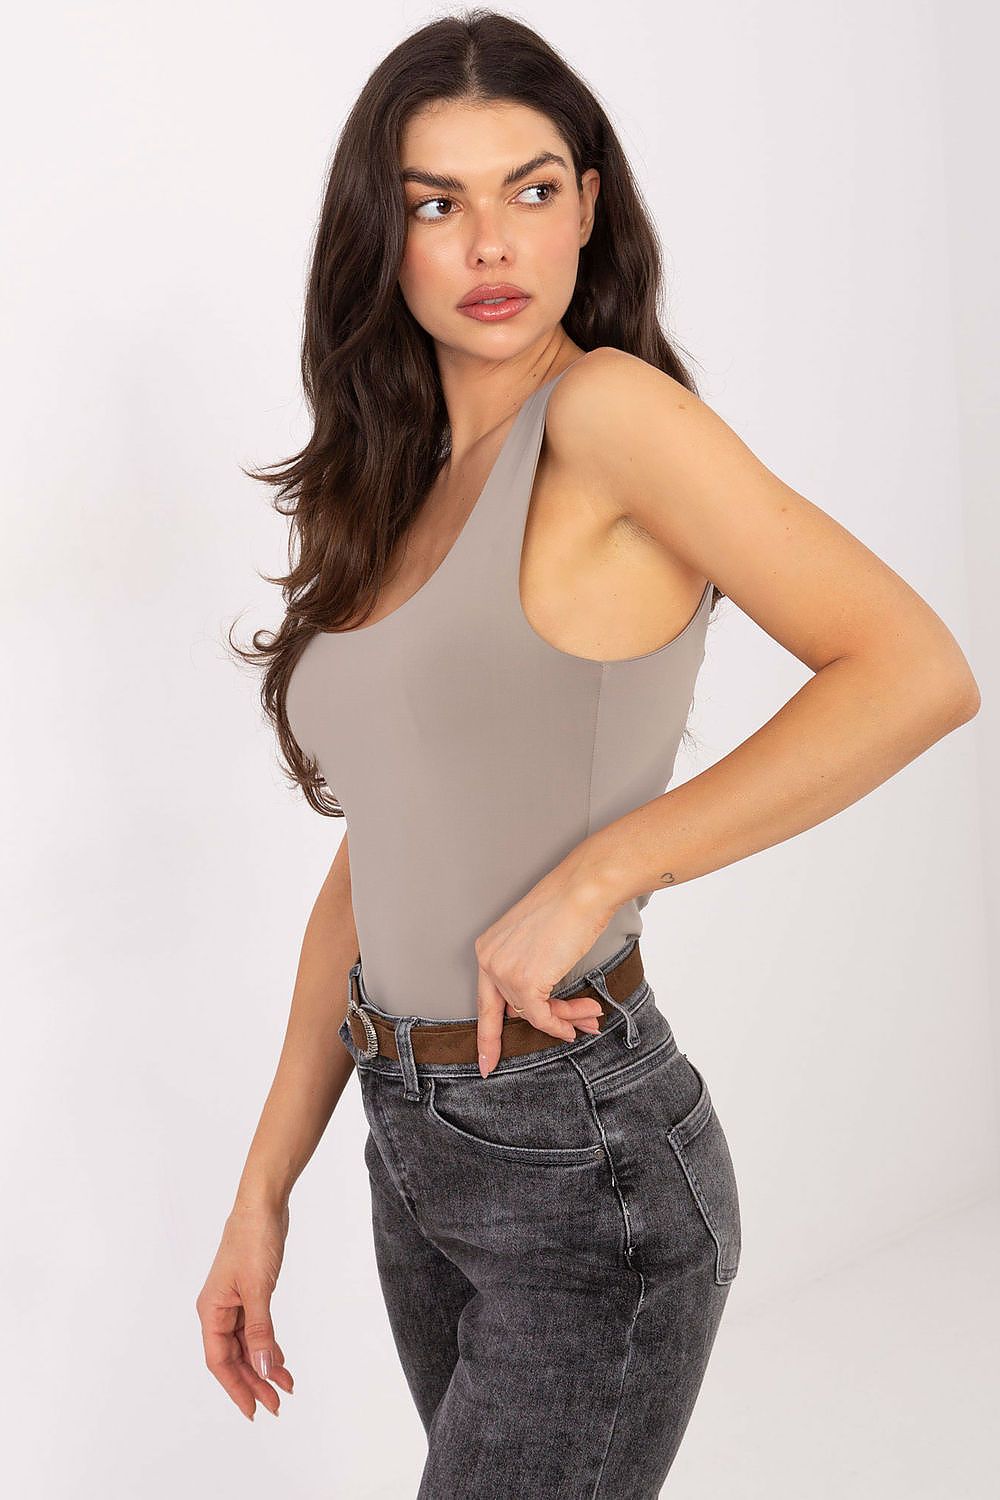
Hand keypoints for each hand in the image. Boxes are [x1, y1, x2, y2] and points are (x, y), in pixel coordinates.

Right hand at [196, 1201, 293, 1420]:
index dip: (236, 1387)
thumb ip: (260, 1330)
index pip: (220, 1361)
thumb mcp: (258, 1289)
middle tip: (276, 1405)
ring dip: (264, 1365)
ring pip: (246, 1344)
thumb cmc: (254, 1239)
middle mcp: (219, 1309)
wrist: (264, 1204)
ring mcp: (234, 1301)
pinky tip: (279, 1360)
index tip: (253, 1409)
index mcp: (211, 1310)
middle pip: (234, 1357)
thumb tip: (260, 1368)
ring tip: (285, 1387)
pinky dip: (268, 1345)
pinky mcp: (250, 1292)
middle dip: (253, 1381)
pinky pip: (256, 1328)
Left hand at [474, 849, 617, 1076]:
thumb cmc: (568, 906)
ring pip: (533, 1013)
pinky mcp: (525, 982)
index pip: (485, 1001)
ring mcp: (504, 972)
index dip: (486, 1036)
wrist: (583, 890)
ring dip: (566, 1017)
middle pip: (514, 1009)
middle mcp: (488, 960)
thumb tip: (541, 1008)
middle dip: (549, 1023)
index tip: (486, 1061)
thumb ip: (530, 972)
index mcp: (487, 948)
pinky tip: (580, 1023)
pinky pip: (542, 1017)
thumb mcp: (536, 942)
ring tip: (591, 1016)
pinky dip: (562, 1024)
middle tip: (570, 1035)